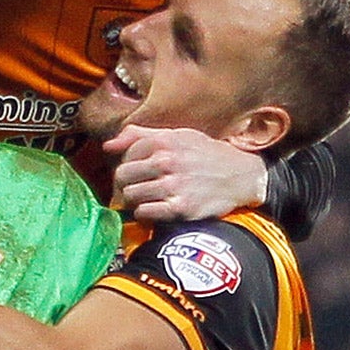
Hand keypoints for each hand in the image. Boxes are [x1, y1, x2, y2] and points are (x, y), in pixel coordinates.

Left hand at [105, 126, 266, 222]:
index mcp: (164, 141)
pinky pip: (145, 212)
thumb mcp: (179, 135)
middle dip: (125, 185)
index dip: (128, 165)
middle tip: (136, 189)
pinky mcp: (180, 208)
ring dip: (134, 200)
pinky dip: (144, 213)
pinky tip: (154, 210)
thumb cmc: (207, 154)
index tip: (138, 172)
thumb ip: (141, 136)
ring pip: (131, 195)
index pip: (126, 155)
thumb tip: (108, 145)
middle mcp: (167, 161)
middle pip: (123, 176)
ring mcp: (174, 185)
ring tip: (145, 199)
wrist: (241, 175)